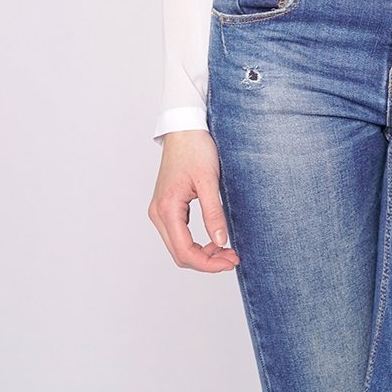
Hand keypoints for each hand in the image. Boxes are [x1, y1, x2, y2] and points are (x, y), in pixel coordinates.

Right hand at [148, 129, 240, 272]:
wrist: (184, 128)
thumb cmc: (195, 148)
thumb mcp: (208, 180)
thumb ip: (213, 213)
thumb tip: (221, 241)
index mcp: (167, 209)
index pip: (185, 251)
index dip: (209, 263)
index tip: (231, 261)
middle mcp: (158, 213)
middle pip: (180, 254)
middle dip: (207, 261)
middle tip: (233, 258)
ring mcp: (160, 210)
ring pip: (179, 246)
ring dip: (202, 253)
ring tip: (226, 250)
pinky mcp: (167, 206)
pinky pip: (179, 234)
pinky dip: (196, 242)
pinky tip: (214, 239)